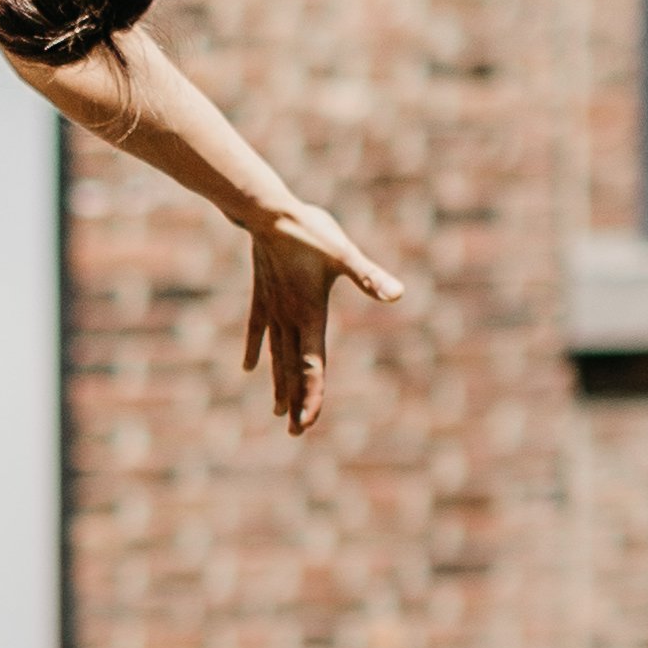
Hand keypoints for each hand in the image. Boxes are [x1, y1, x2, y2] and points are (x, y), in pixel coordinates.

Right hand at [239, 202, 403, 436]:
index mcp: (310, 315)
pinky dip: (257, 351)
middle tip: (296, 433)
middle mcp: (289, 319)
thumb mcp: (345, 253)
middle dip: (296, 402)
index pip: (312, 365)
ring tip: (279, 412)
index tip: (307, 424)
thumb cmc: (310, 231)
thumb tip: (397, 295)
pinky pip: (259, 330)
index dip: (311, 395)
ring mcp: (274, 309)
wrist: (267, 213)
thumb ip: (369, 276)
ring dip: (279, 384)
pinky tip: (250, 369)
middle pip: (293, 369)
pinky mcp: (263, 296)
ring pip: (277, 356)